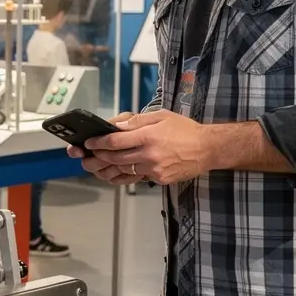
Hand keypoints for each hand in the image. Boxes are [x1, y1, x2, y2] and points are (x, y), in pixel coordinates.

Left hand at [79, 110, 210, 186]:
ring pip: (124, 170)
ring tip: (96, 165)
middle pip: (115, 158)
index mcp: (148, 136)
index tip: (88, 142)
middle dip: (99, 156)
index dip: (98, 142)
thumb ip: (137, 121)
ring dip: (108, 167)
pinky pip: (137, 177)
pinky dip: (125, 174)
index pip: (115, 141)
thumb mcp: (161, 116)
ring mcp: (154, 169)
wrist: (208, 148)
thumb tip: (117, 125)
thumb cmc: (185, 129)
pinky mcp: (159, 179)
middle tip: (87, 155)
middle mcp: (149, 154)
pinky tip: (116, 172)